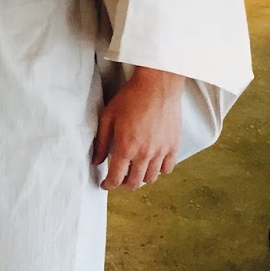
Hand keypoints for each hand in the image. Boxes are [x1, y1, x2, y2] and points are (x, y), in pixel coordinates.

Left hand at [94, 66, 183, 190]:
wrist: (157, 85)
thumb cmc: (131, 98)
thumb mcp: (108, 117)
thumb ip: (100, 142)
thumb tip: (95, 161)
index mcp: (126, 147)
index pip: (116, 177)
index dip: (108, 185)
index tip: (105, 184)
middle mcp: (144, 153)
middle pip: (134, 182)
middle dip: (124, 185)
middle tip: (119, 180)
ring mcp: (161, 151)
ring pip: (151, 178)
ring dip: (141, 179)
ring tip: (135, 172)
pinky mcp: (174, 146)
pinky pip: (168, 169)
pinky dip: (159, 171)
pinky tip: (153, 165)